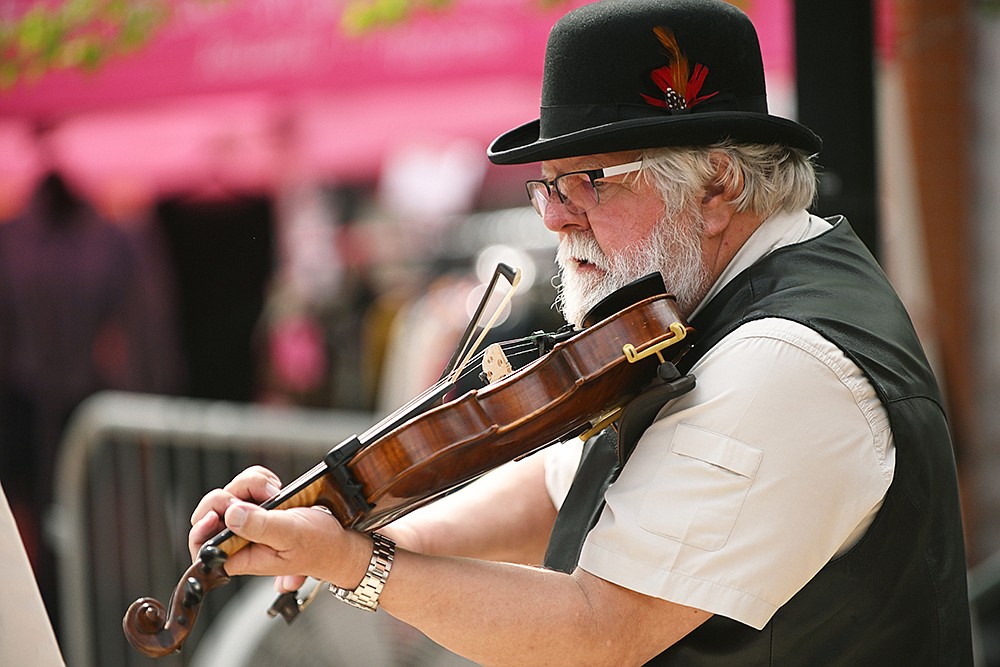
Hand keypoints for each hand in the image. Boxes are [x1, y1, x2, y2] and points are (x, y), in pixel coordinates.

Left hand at [187, 466, 370, 590]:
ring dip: (251, 484)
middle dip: (233, 495)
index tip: (220, 512)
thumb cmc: (320, 544)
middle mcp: (240, 539)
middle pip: (213, 511)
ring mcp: (248, 522)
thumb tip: (230, 515)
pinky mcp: (258, 507)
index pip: (202, 545)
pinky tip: (276, 489)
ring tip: (275, 492)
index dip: (203, 527)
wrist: (340, 538)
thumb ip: (259, 526)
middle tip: (261, 496)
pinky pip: (246, 485)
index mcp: (241, 556)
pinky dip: (259, 479)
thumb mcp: (291, 535)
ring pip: (230, 492)